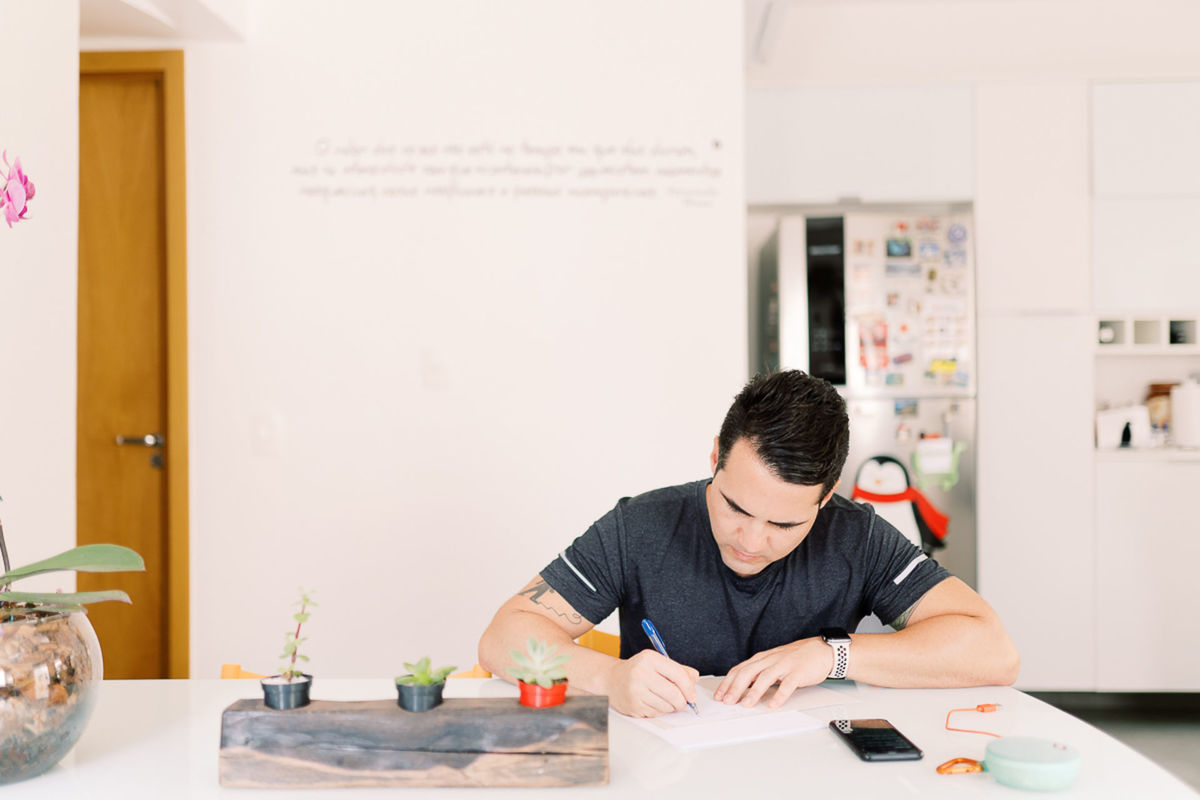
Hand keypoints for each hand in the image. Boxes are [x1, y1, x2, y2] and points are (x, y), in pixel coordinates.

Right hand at [605, 650, 699, 717]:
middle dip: (682, 701)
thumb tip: (694, 678)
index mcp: (649, 659)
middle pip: (674, 694)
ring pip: (666, 706)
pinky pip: (656, 713)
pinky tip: (654, 703)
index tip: (692, 695)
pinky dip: (660, 711)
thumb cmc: (638, 670)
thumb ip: (678, 669)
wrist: (612, 679)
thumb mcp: (657, 663)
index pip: (678, 674)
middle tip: (682, 702)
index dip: (689, 687)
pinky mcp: (633, 706)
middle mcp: (641, 673)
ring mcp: (636, 691)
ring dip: (671, 707)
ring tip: (665, 701)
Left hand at [713, 638, 832, 708]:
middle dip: (735, 688)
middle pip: (748, 673)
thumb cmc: (794, 658)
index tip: (719, 695)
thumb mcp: (772, 662)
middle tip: (727, 701)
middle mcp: (770, 660)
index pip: (739, 669)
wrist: (819, 650)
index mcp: (762, 658)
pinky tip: (773, 704)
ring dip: (754, 692)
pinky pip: (787, 685)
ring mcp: (784, 665)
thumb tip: (741, 688)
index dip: (727, 683)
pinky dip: (779, 695)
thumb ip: (758, 672)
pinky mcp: (798, 672)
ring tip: (746, 704)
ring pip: (765, 678)